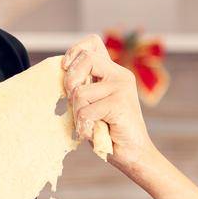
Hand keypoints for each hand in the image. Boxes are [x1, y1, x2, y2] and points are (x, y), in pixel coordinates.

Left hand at [63, 35, 155, 171]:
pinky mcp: (120, 103)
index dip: (74, 51)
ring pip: (80, 92)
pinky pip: (86, 111)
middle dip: (70, 81)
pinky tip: (93, 133)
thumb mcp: (93, 103)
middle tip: (73, 102)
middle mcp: (120, 75)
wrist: (134, 154)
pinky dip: (84, 126)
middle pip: (85, 59)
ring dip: (77, 113)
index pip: (92, 43)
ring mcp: (121, 87)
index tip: (65, 69)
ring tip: (90, 124)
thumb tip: (63, 72)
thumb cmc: (109, 131)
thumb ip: (83, 86)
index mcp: (113, 72)